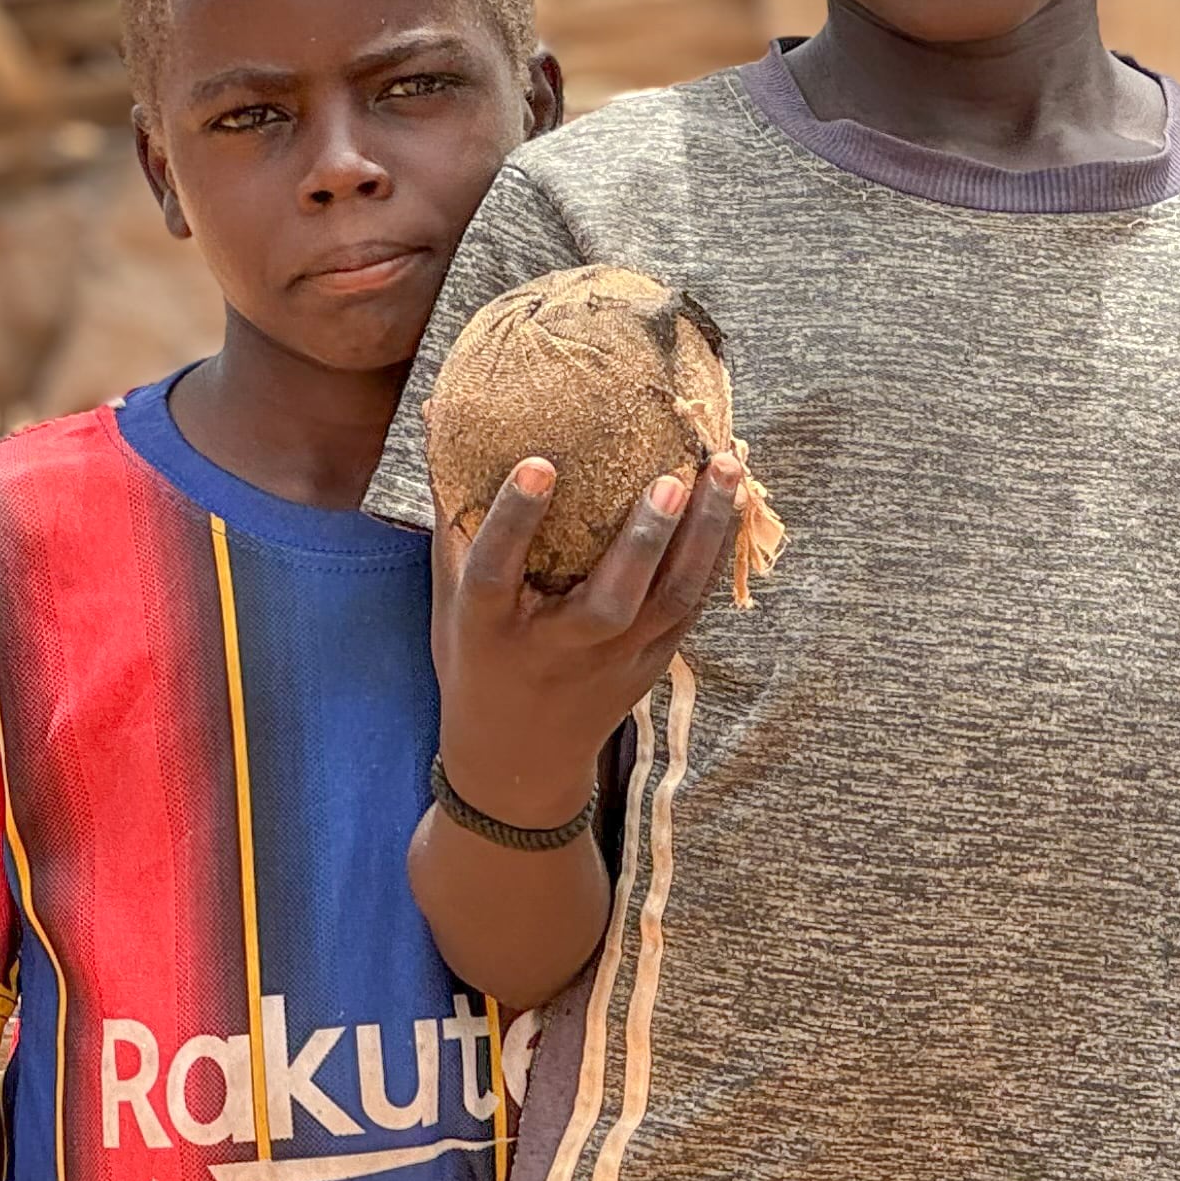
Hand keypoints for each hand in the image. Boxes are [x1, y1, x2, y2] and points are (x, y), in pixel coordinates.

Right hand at [430, 457, 747, 819]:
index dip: (515, 520)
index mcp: (490, 630)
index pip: (498, 572)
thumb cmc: (477, 660)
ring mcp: (613, 661)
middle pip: (610, 600)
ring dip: (704, 535)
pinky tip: (735, 503)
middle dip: (642, 540)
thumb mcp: (449, 600)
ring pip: (669, 601)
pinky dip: (715, 555)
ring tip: (728, 468)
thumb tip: (444, 419)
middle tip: (670, 477)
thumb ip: (455, 519)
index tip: (537, 463)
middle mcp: (557, 649)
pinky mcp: (653, 664)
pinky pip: (691, 607)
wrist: (518, 761)